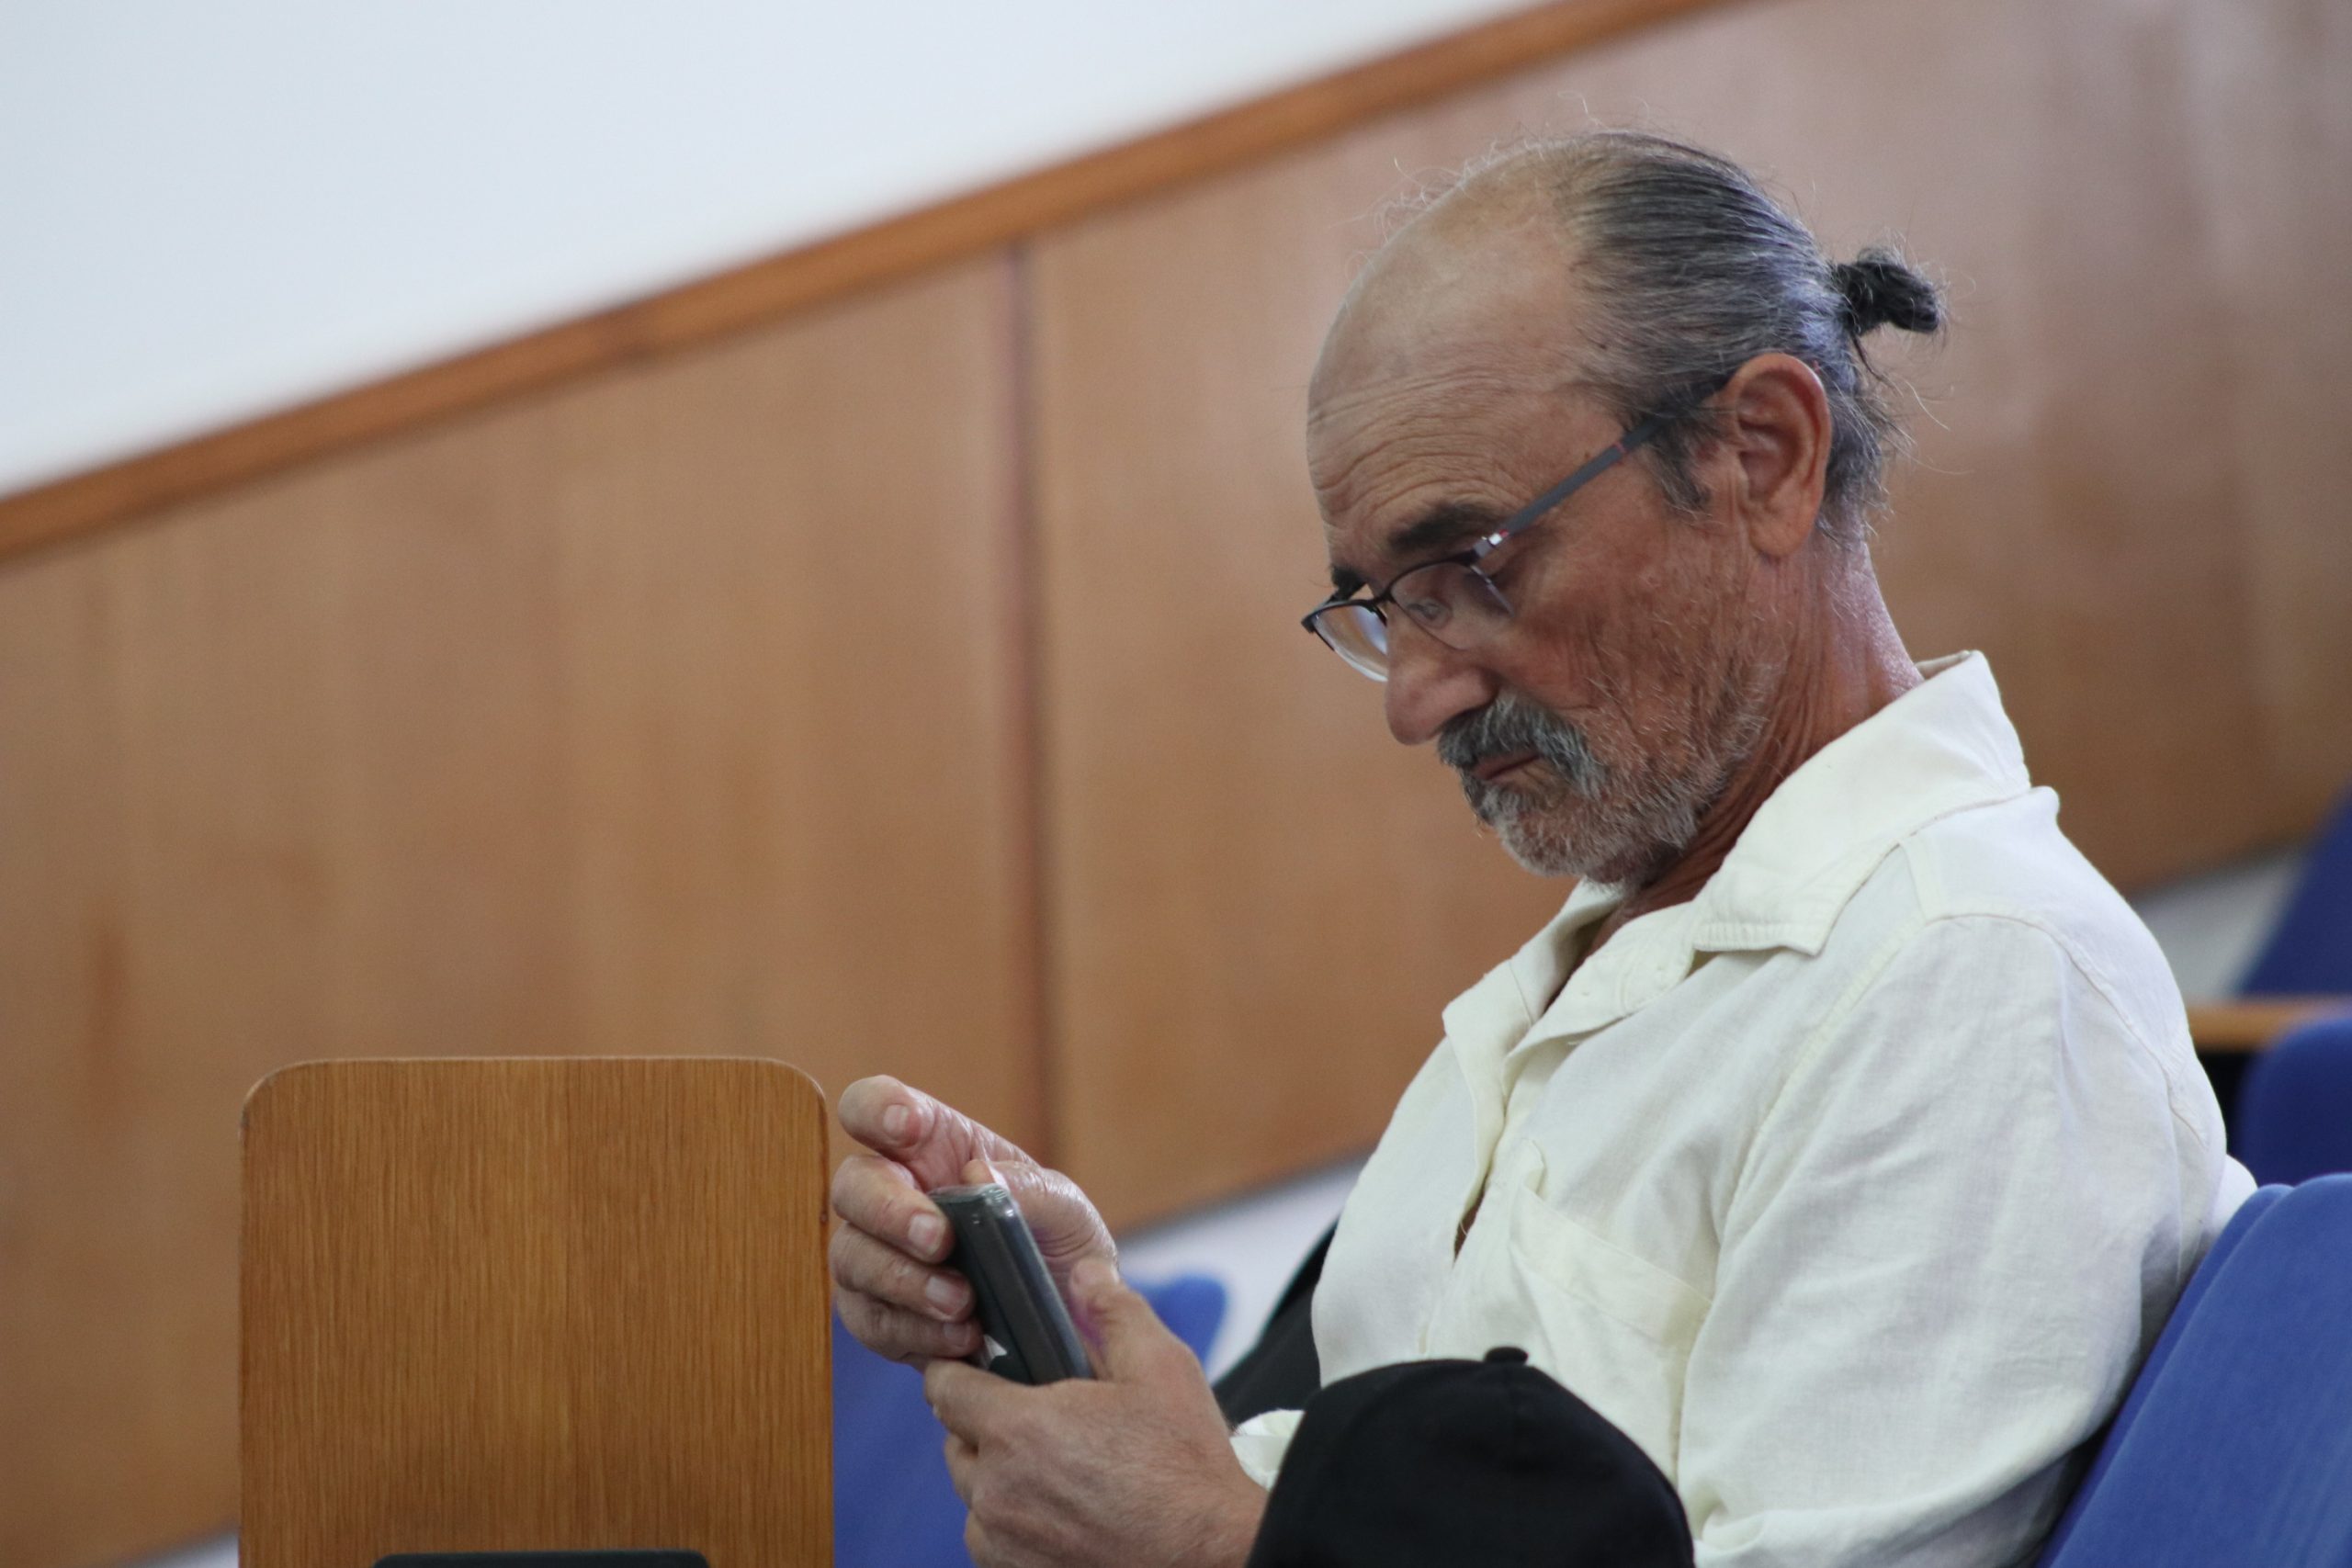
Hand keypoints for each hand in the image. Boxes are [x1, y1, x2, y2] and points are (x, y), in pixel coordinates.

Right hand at [829, 1075, 1115, 1364]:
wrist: (1068, 1330)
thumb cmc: (1058, 1248)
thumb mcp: (1067, 1210)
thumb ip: (1030, 1188)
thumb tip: (976, 1176)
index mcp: (932, 1148)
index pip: (875, 1108)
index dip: (877, 1108)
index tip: (905, 1127)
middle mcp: (893, 1196)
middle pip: (852, 1185)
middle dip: (889, 1210)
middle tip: (939, 1239)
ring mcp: (877, 1257)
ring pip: (850, 1256)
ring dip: (903, 1279)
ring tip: (962, 1302)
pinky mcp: (880, 1316)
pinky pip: (869, 1320)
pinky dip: (914, 1330)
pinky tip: (960, 1336)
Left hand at [927, 1258, 1266, 1567]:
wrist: (1211, 1555)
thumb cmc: (1187, 1467)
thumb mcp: (1162, 1366)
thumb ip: (1114, 1309)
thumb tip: (1084, 1273)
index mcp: (1019, 1428)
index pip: (944, 1388)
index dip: (957, 1370)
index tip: (978, 1366)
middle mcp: (997, 1489)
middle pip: (955, 1441)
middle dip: (983, 1423)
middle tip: (1036, 1416)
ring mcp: (1003, 1539)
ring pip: (972, 1494)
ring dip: (996, 1476)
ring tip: (1053, 1465)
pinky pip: (991, 1538)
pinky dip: (1011, 1521)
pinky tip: (1058, 1507)